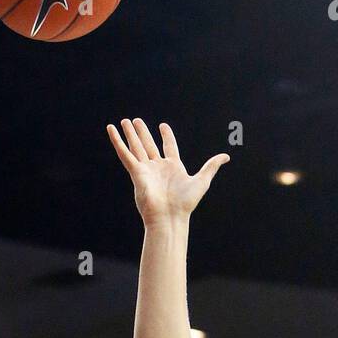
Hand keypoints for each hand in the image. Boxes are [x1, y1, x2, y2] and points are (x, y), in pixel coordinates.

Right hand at [107, 118, 228, 224]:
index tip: (163, 126)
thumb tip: (226, 156)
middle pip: (149, 145)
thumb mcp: (202, 180)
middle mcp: (158, 168)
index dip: (166, 136)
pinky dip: (117, 142)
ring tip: (124, 121)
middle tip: (136, 121)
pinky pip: (125, 154)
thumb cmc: (185, 203)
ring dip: (130, 134)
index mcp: (173, 168)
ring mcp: (146, 169)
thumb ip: (211, 166)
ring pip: (136, 147)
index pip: (168, 147)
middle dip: (142, 133)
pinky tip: (111, 130)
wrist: (169, 217)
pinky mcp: (136, 172)